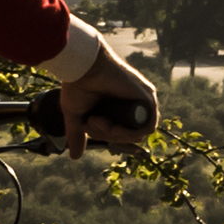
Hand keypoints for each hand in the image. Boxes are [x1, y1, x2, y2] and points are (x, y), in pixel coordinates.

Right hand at [54, 37, 159, 154]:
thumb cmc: (77, 86)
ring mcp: (142, 101)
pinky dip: (128, 132)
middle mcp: (133, 104)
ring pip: (136, 134)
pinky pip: (147, 127)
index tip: (88, 126)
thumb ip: (77, 135)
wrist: (83, 67)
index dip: (106, 136)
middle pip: (128, 136)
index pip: (121, 134)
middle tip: (92, 122)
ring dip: (115, 135)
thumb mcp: (77, 116)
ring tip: (98, 121)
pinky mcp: (148, 97)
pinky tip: (111, 125)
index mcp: (119, 107)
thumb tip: (75, 157)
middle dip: (107, 136)